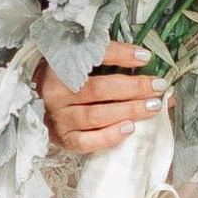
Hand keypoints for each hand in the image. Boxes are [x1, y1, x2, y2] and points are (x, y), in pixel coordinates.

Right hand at [39, 41, 162, 156]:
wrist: (38, 103)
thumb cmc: (66, 79)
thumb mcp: (78, 60)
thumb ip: (108, 59)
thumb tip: (146, 62)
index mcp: (58, 65)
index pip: (92, 57)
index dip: (120, 55)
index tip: (145, 57)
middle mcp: (55, 92)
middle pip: (99, 90)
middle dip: (134, 88)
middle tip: (158, 86)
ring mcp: (58, 118)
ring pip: (96, 115)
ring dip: (129, 111)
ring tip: (152, 107)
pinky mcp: (63, 139)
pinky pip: (87, 141)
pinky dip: (109, 136)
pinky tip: (129, 129)